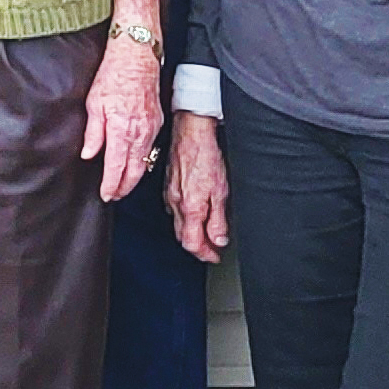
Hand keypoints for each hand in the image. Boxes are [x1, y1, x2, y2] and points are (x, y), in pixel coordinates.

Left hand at [82, 35, 163, 200]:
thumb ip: (93, 133)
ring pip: (144, 162)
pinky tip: (134, 163)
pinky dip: (142, 161)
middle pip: (134, 172)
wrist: (137, 57)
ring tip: (122, 185)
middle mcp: (140, 133)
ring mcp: (151, 129)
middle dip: (124, 188)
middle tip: (113, 195)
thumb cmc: (113, 76)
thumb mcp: (94, 103)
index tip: (105, 194)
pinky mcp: (157, 122)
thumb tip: (89, 155)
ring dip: (134, 177)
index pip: (117, 168)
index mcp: (121, 130)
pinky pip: (150, 149)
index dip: (111, 185)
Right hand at [165, 111, 228, 262]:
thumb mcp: (220, 191)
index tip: (215, 256)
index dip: (205, 254)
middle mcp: (176, 203)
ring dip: (190, 232)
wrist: (191, 131)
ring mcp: (170, 192)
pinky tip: (193, 211)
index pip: (192, 243)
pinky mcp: (168, 183)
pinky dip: (184, 216)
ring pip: (177, 222)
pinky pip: (173, 208)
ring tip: (205, 232)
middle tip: (212, 248)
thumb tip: (218, 240)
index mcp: (190, 208)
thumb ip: (218, 219)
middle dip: (197, 246)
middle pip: (182, 236)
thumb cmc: (206, 155)